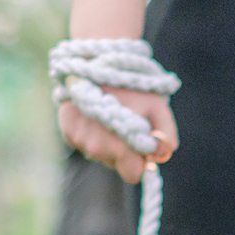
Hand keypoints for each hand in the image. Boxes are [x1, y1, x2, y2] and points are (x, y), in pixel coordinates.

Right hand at [58, 89, 177, 183]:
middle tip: (127, 121)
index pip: (133, 175)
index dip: (140, 161)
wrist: (95, 60)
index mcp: (119, 146)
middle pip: (116, 164)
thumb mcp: (158, 107)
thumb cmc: (131, 84)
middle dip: (124, 149)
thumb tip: (164, 153)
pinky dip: (92, 131)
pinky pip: (84, 142)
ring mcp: (79, 140)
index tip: (142, 144)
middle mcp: (95, 147)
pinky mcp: (67, 131)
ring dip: (107, 140)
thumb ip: (166, 135)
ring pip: (100, 153)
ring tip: (110, 112)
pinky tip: (95, 113)